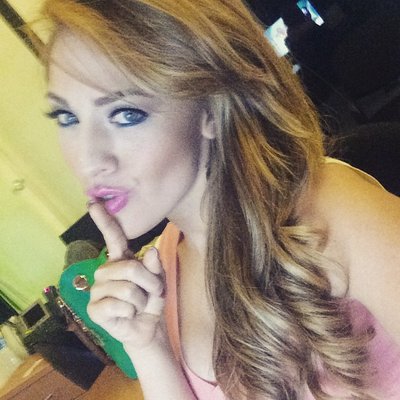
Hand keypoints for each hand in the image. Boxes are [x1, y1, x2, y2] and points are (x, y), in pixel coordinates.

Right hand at [87, 202, 165, 348]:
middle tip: (152, 293)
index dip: (104, 220)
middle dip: (150, 283)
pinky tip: (128, 315)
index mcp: (121, 260)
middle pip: (130, 268)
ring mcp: (97, 290)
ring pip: (127, 288)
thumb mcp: (159, 281)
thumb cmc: (151, 300)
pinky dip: (132, 312)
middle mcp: (105, 271)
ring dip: (142, 299)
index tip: (94, 202)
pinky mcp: (94, 309)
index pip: (113, 237)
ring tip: (139, 305)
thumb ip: (155, 266)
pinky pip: (119, 305)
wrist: (148, 328)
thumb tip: (151, 251)